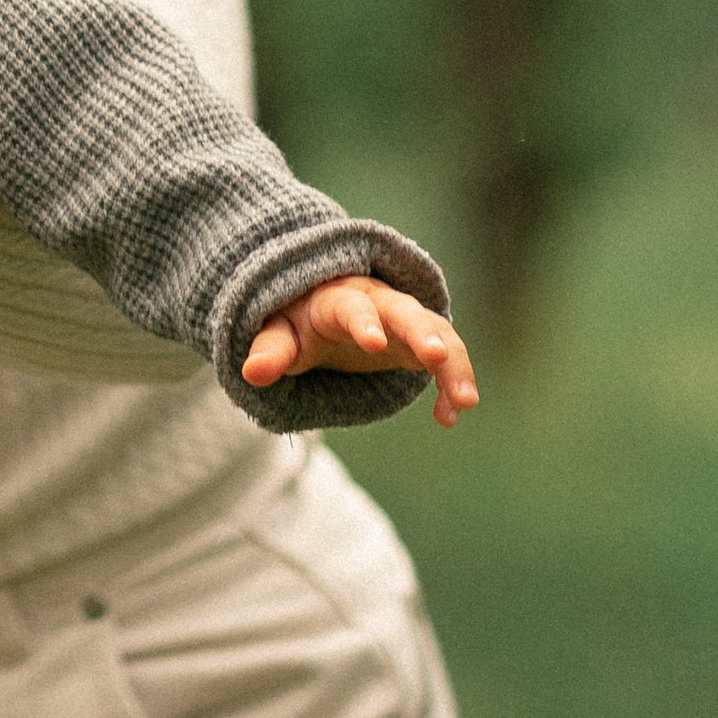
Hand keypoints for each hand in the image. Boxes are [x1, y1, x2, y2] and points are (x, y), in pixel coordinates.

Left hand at [242, 277, 478, 426]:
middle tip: (436, 355)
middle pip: (404, 312)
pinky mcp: (421, 341)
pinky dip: (452, 383)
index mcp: (336, 299)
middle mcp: (378, 303)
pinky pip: (446, 357)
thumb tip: (252, 373)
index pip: (351, 307)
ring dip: (453, 364)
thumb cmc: (297, 323)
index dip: (362, 322)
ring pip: (436, 333)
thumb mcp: (279, 335)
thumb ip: (270, 351)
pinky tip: (450, 417)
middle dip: (421, 331)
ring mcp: (404, 321)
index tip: (373, 343)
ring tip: (465, 401)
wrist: (321, 309)